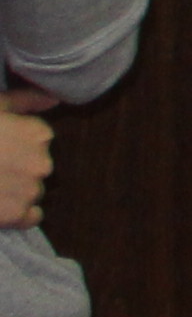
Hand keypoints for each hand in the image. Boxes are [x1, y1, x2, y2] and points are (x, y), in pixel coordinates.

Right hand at [0, 112, 42, 228]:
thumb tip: (53, 101)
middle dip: (15, 166)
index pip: (38, 140)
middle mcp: (42, 163)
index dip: (14, 143)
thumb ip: (26, 100)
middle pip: (35, 167)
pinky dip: (17, 214)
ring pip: (31, 191)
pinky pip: (30, 217)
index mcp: (39, 134)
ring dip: (14, 189)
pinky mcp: (14, 215)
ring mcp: (29, 191)